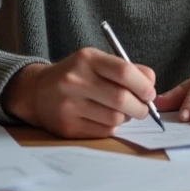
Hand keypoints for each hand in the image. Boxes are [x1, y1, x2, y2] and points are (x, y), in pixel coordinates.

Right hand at [1, 48, 155, 138]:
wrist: (37, 92)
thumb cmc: (77, 75)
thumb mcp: (97, 62)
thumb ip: (127, 69)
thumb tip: (152, 84)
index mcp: (87, 59)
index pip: (125, 72)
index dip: (144, 85)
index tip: (150, 93)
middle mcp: (75, 81)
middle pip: (122, 99)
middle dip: (141, 107)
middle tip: (143, 108)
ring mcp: (69, 105)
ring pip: (115, 118)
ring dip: (125, 118)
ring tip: (120, 111)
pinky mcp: (67, 127)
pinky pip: (103, 131)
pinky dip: (111, 127)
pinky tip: (103, 118)